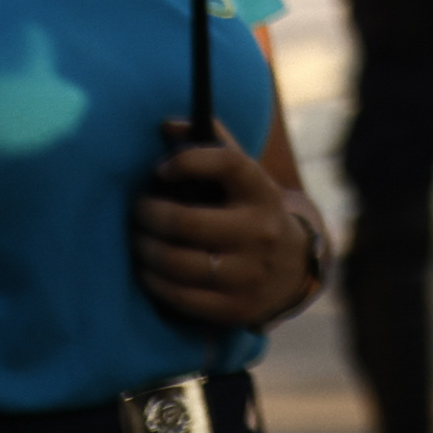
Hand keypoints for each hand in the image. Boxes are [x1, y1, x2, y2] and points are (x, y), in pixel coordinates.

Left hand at [128, 140, 312, 327]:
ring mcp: (250, 273)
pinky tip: (149, 269)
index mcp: (263, 192)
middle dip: (148, 214)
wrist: (294, 270)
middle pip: (186, 222)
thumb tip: (166, 124)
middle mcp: (261, 232)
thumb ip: (212, 145)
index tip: (161, 169)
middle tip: (138, 210)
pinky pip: (179, 295)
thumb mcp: (245, 180)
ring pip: (176, 262)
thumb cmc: (252, 213)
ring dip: (145, 249)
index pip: (228, 164)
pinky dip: (153, 280)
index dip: (187, 160)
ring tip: (138, 240)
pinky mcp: (236, 307)